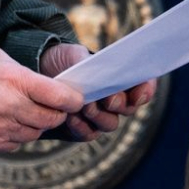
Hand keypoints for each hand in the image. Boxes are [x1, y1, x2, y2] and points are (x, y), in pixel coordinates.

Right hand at [0, 45, 84, 152]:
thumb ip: (23, 73)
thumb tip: (42, 85)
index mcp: (17, 80)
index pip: (59, 97)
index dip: (73, 100)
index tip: (76, 99)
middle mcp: (12, 106)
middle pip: (50, 119)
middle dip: (56, 114)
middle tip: (53, 107)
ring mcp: (0, 127)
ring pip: (34, 134)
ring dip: (35, 126)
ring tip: (25, 113)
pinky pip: (15, 144)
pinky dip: (17, 136)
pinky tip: (7, 123)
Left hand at [38, 43, 158, 140]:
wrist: (42, 72)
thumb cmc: (66, 61)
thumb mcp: (77, 55)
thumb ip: (90, 64)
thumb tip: (99, 73)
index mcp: (123, 79)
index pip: (145, 86)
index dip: (146, 90)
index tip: (138, 93)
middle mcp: (117, 101)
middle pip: (128, 109)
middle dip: (118, 103)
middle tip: (108, 98)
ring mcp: (101, 117)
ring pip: (110, 123)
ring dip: (99, 115)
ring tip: (84, 106)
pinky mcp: (84, 129)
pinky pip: (90, 133)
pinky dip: (82, 126)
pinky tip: (71, 117)